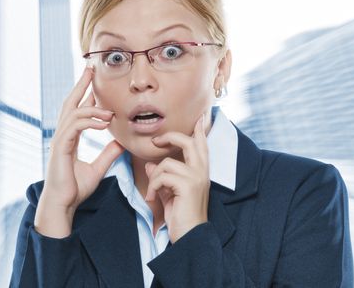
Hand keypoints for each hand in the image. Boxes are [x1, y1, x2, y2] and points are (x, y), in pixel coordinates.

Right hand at [35, 67, 124, 236]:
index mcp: (69, 138)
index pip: (76, 110)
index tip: (93, 82)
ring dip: (92, 108)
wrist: (62, 206)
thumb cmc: (75, 189)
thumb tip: (120, 143)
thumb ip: (108, 154)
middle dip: (80, 85)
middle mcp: (62, 136)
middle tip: (89, 69)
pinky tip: (103, 123)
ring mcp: (59, 141)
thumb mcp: (98, 169)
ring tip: (109, 111)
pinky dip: (88, 122)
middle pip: (70, 104)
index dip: (84, 95)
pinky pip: (74, 128)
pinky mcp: (61, 149)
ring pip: (73, 114)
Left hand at [145, 113, 210, 242]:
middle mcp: (202, 171)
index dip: (199, 129)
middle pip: (188, 142)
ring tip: (152, 193)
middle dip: (170, 137)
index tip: (200, 116)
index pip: (201, 144)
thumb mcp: (169, 193)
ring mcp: (196, 177)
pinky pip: (161, 175)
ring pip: (167, 162)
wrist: (190, 236)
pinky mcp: (188, 185)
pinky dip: (152, 186)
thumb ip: (162, 177)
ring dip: (154, 177)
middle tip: (156, 141)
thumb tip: (151, 166)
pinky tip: (151, 198)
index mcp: (200, 171)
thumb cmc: (181, 216)